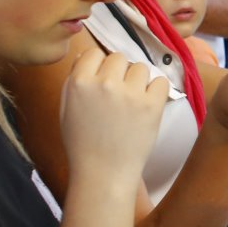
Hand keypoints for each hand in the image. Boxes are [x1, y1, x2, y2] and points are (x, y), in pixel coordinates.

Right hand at [59, 51, 168, 182]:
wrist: (103, 173)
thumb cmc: (83, 144)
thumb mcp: (67, 108)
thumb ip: (76, 80)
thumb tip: (86, 56)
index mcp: (79, 82)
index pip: (94, 53)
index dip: (99, 65)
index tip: (103, 80)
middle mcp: (105, 83)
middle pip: (119, 58)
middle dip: (119, 72)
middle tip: (119, 94)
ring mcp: (130, 93)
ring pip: (140, 67)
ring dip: (138, 81)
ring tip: (132, 102)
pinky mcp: (152, 104)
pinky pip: (160, 82)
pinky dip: (156, 91)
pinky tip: (147, 105)